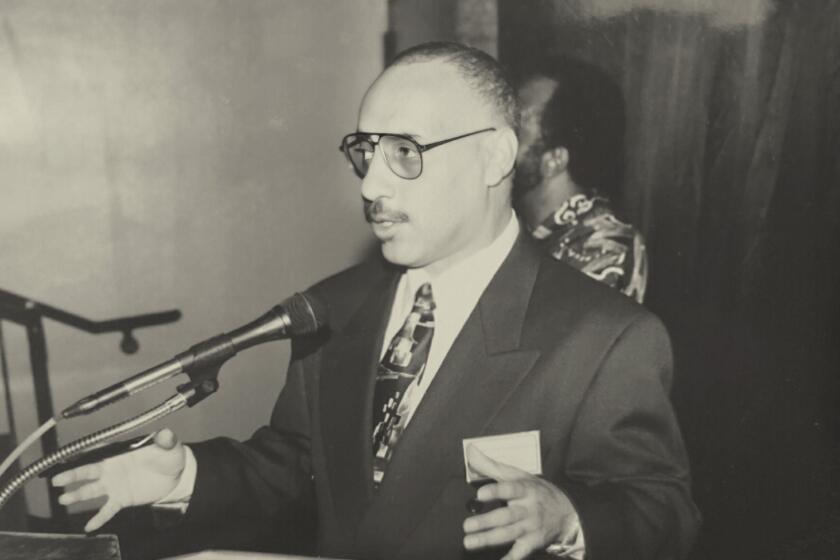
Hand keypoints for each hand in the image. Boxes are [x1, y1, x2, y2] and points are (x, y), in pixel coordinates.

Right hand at [52, 429, 186, 531]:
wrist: (176, 476)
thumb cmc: (169, 456)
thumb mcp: (169, 446)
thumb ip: (165, 440)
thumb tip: (165, 433)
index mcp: (120, 452)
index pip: (99, 451)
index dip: (84, 452)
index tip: (68, 455)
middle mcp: (113, 468)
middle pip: (88, 471)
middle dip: (72, 474)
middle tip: (56, 479)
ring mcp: (115, 484)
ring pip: (92, 490)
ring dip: (78, 495)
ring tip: (64, 499)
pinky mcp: (121, 499)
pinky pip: (107, 510)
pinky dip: (99, 518)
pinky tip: (89, 527)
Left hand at [463, 446, 577, 559]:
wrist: (566, 513)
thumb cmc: (536, 491)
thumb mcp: (518, 475)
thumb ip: (491, 466)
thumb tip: (471, 451)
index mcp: (525, 490)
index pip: (511, 489)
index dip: (496, 491)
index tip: (480, 494)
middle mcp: (528, 509)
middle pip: (506, 516)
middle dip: (486, 522)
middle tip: (466, 525)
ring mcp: (531, 528)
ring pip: (508, 534)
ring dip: (488, 539)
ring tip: (469, 542)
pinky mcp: (532, 543)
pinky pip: (520, 553)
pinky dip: (510, 558)